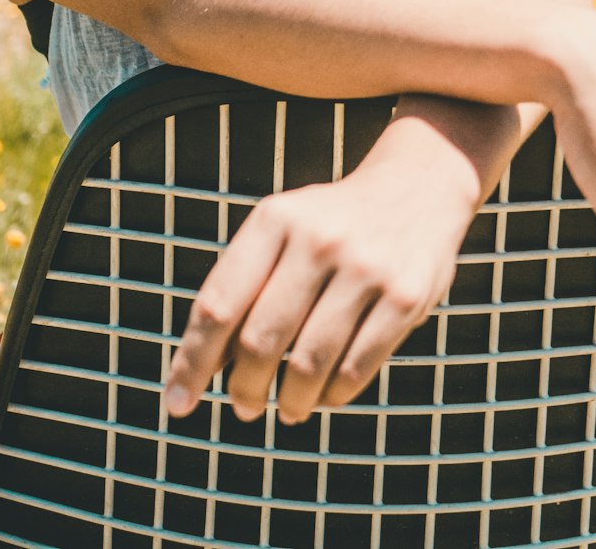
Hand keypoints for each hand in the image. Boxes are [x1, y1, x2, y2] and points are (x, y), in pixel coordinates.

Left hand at [163, 123, 478, 424]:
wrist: (417, 185)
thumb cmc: (330, 223)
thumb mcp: (283, 228)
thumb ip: (246, 284)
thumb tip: (206, 366)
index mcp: (275, 219)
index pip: (218, 304)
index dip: (192, 361)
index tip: (178, 402)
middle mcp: (318, 239)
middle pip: (260, 341)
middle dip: (244, 389)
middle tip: (243, 406)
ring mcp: (365, 267)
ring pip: (309, 363)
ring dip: (290, 401)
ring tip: (287, 408)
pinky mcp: (406, 296)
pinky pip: (356, 369)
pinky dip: (332, 396)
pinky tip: (325, 395)